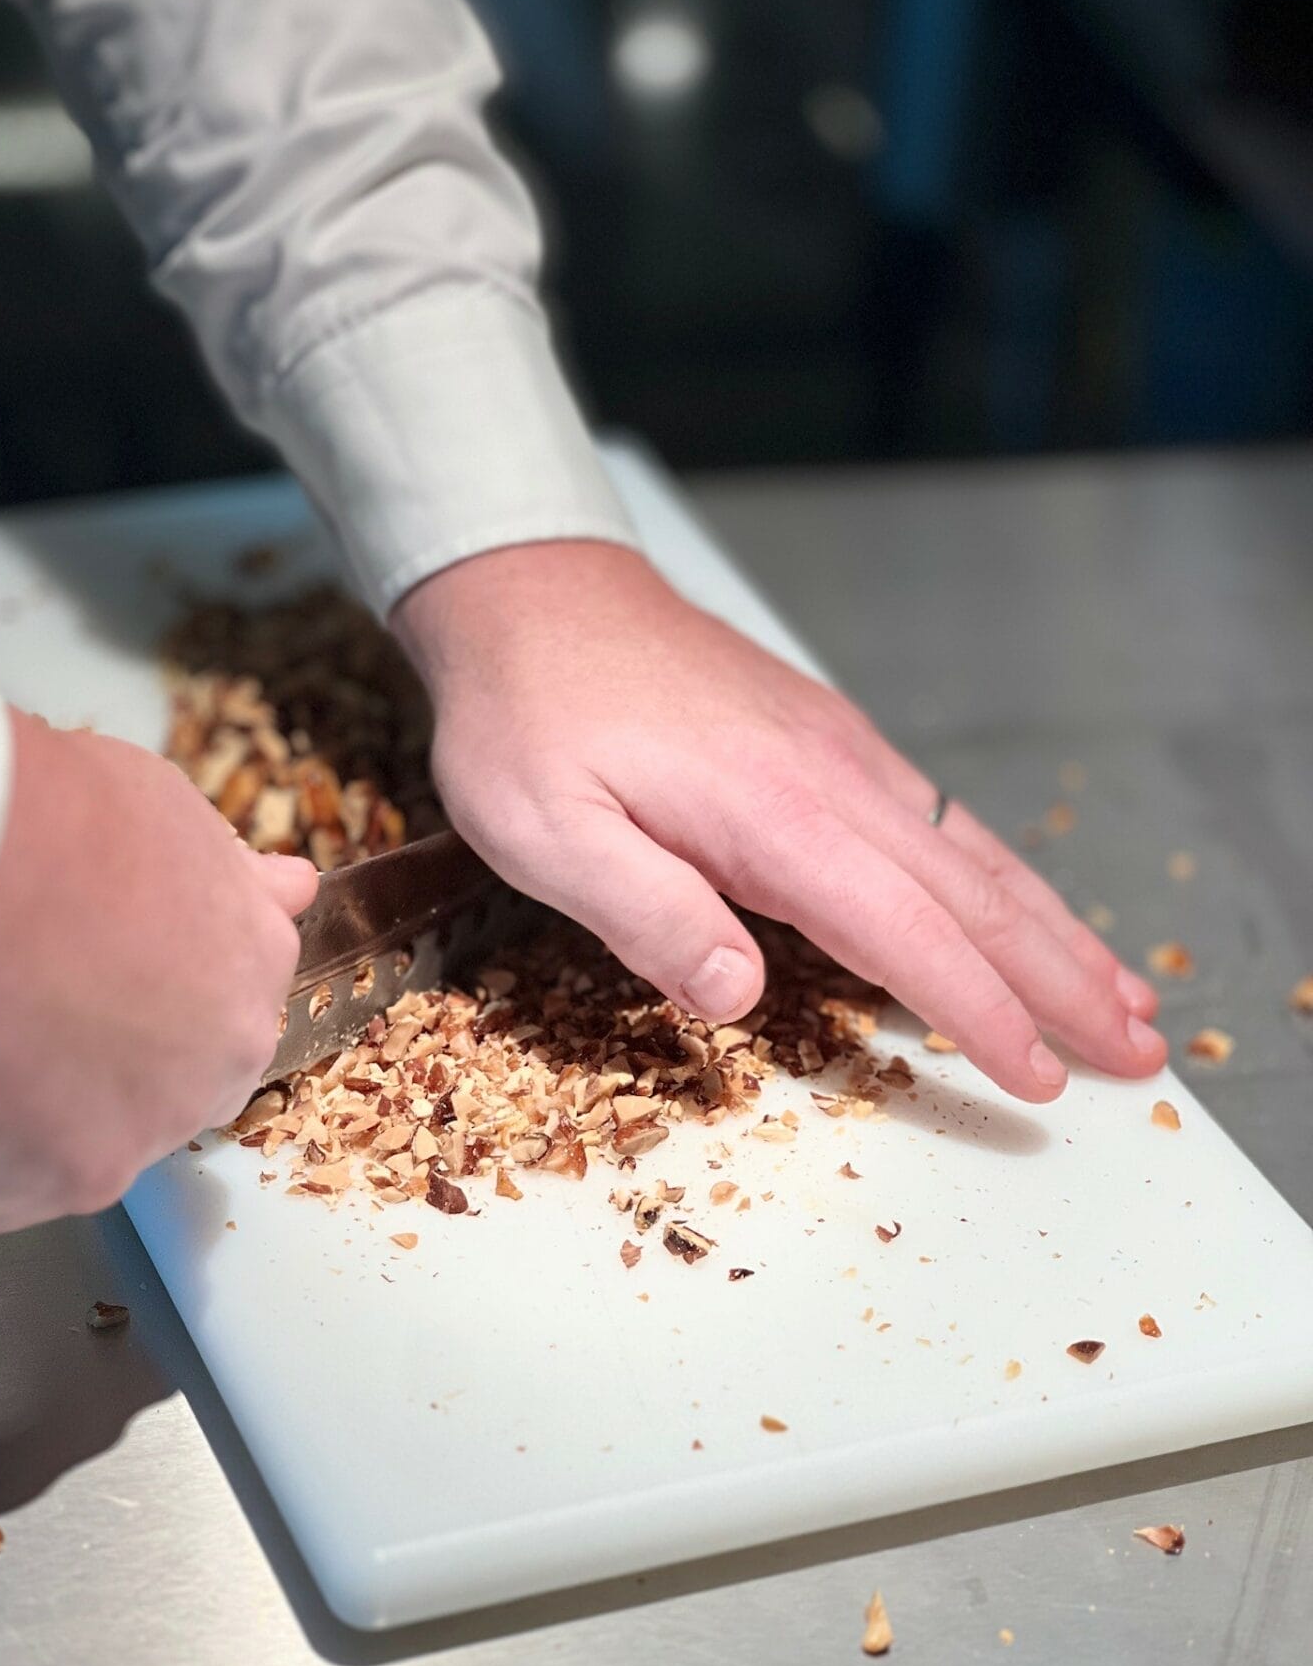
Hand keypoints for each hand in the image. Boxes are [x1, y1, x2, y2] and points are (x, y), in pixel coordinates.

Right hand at [0, 709, 314, 1232]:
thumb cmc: (51, 820)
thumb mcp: (174, 814)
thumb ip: (229, 876)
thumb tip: (286, 888)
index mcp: (252, 962)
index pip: (214, 1007)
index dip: (136, 992)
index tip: (83, 974)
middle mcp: (220, 1059)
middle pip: (158, 1083)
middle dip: (96, 1056)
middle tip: (15, 1001)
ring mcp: (144, 1132)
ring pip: (78, 1145)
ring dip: (19, 1108)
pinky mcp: (58, 1184)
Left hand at [393, 542, 1165, 1103]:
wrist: (531, 588)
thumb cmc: (525, 716)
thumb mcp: (542, 829)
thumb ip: (644, 911)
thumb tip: (738, 996)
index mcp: (772, 815)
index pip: (906, 933)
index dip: (979, 1012)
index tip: (1041, 1077)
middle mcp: (832, 778)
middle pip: (975, 895)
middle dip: (1063, 979)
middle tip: (1140, 1048)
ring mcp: (839, 752)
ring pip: (974, 853)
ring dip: (1055, 928)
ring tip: (1123, 990)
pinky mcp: (827, 738)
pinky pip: (939, 818)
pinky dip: (1002, 873)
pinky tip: (1021, 904)